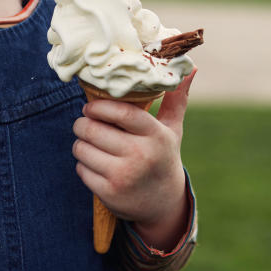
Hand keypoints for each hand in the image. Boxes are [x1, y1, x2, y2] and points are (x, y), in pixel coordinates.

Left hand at [72, 72, 194, 250]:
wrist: (163, 203)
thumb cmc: (163, 157)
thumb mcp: (172, 130)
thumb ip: (175, 99)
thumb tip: (191, 67)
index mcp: (155, 136)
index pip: (122, 113)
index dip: (100, 106)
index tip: (91, 107)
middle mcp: (140, 155)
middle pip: (94, 129)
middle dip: (82, 123)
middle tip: (84, 122)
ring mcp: (124, 175)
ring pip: (83, 148)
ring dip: (80, 142)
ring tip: (88, 141)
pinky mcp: (109, 193)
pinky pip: (81, 169)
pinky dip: (82, 163)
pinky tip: (94, 162)